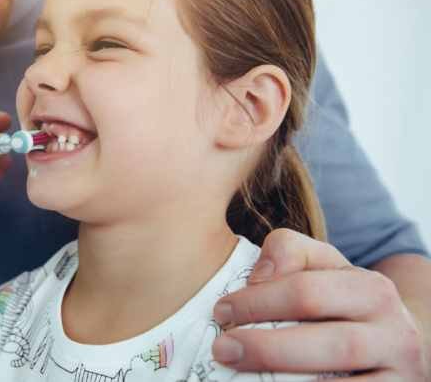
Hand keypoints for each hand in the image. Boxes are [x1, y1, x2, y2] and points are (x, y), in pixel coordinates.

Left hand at [212, 229, 427, 379]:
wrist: (392, 344)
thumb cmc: (340, 302)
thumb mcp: (322, 267)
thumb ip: (290, 252)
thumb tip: (259, 276)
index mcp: (372, 289)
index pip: (308, 291)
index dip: (258, 301)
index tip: (220, 311)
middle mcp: (395, 331)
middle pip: (330, 343)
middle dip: (268, 347)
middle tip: (223, 349)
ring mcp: (401, 371)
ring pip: (339, 379)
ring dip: (283, 376)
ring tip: (239, 372)